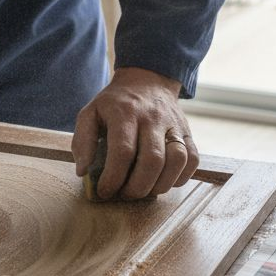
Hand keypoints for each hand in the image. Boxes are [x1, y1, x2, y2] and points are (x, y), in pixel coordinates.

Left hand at [72, 67, 199, 199]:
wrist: (148, 80)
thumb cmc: (115, 103)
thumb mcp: (90, 113)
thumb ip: (83, 141)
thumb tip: (84, 171)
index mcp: (125, 113)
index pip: (123, 151)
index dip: (114, 178)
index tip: (105, 191)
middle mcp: (153, 118)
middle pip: (153, 160)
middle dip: (137, 187)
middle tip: (125, 195)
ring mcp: (174, 124)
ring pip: (177, 160)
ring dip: (161, 185)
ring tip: (145, 191)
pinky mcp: (187, 132)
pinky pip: (192, 159)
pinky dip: (180, 178)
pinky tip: (163, 181)